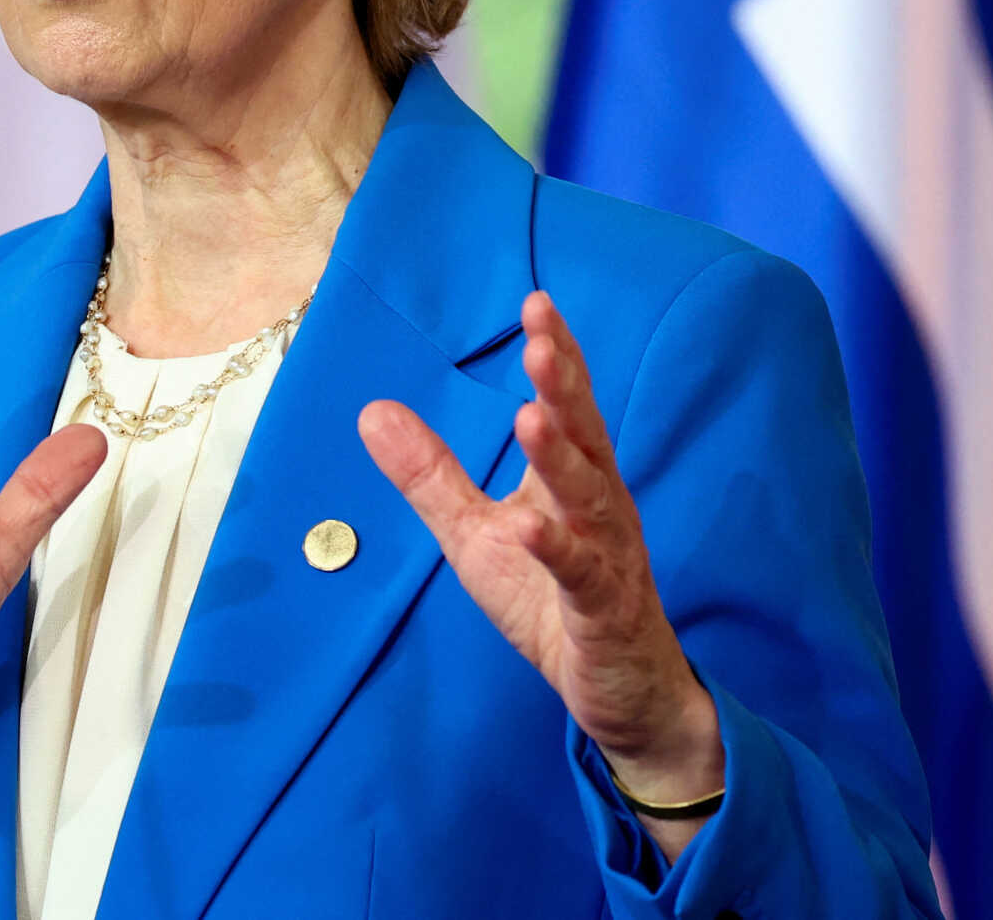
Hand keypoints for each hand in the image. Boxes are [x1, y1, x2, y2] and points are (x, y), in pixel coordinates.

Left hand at [359, 291, 723, 856]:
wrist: (620, 692)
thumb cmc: (552, 601)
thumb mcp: (477, 534)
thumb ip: (431, 475)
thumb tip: (371, 409)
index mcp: (574, 481)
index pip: (567, 406)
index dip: (557, 355)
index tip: (538, 301)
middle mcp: (601, 508)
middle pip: (585, 437)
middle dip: (565, 386)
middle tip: (541, 338)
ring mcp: (609, 558)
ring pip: (589, 500)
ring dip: (561, 458)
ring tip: (532, 415)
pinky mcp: (604, 611)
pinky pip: (582, 577)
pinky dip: (557, 551)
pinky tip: (529, 527)